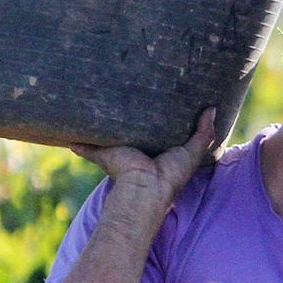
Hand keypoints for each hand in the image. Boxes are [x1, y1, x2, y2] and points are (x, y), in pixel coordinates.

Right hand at [71, 107, 219, 215]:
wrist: (146, 187)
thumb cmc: (171, 174)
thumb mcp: (193, 152)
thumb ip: (204, 132)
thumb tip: (213, 108)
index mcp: (157, 150)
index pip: (157, 131)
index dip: (158, 118)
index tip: (157, 100)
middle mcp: (137, 149)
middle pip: (131, 130)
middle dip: (127, 117)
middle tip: (124, 95)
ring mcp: (119, 151)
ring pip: (109, 135)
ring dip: (102, 126)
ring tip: (97, 105)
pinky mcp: (104, 153)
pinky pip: (88, 148)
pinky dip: (79, 144)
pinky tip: (69, 137)